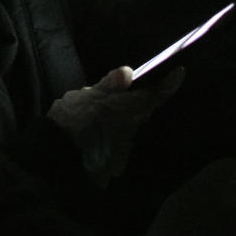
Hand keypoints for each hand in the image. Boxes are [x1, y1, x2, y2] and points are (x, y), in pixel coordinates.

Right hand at [47, 66, 183, 187]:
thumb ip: (108, 85)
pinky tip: (89, 130)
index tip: (178, 73)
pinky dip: (106, 133)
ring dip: (117, 118)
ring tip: (94, 112)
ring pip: (125, 127)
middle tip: (121, 90)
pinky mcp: (110, 163)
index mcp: (126, 111)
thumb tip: (128, 72)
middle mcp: (130, 132)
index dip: (168, 85)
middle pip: (140, 112)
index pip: (154, 96)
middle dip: (135, 101)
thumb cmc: (71, 123)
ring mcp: (121, 150)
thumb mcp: (85, 97)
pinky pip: (113, 141)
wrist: (56, 161)